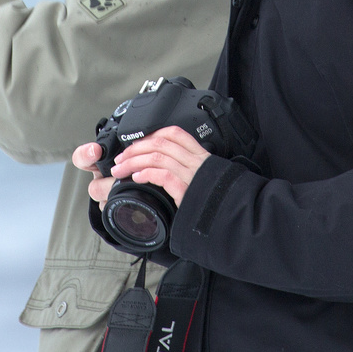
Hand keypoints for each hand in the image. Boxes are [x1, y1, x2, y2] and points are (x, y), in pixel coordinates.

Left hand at [78, 126, 209, 206]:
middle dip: (135, 148)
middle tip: (120, 158)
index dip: (152, 134)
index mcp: (200, 155)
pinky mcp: (187, 191)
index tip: (136, 142)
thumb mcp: (203, 178)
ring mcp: (192, 175)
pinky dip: (146, 174)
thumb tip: (162, 167)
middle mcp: (196, 161)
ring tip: (121, 169)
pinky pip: (163, 175)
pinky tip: (136, 178)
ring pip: (157, 157)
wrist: (232, 218)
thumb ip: (188, 168)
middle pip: (160, 143)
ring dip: (133, 161)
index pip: (174, 133)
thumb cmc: (214, 201)